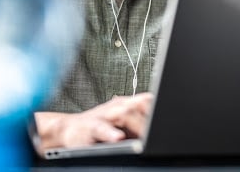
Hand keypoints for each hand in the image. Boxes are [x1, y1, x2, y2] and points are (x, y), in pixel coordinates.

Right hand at [33, 92, 152, 153]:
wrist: (69, 129)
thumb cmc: (99, 127)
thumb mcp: (122, 123)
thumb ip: (139, 122)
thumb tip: (163, 128)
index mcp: (126, 104)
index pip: (147, 100)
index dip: (158, 108)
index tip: (170, 117)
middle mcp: (116, 107)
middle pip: (140, 105)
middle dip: (151, 118)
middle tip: (161, 131)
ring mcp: (103, 116)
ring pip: (124, 113)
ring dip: (137, 124)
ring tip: (145, 137)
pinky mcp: (89, 128)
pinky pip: (100, 128)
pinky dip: (110, 133)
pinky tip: (117, 138)